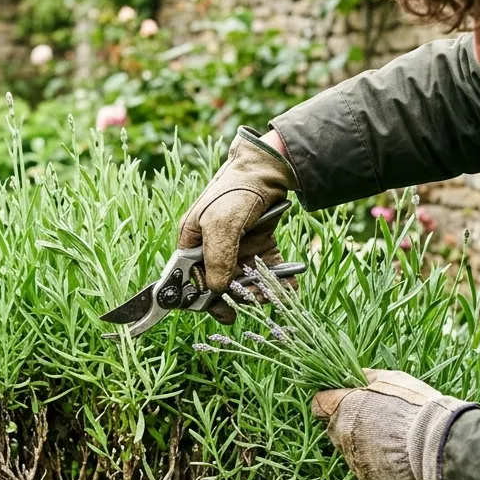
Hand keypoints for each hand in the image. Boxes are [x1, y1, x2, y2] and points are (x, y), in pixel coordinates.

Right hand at [178, 125, 296, 323]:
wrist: (270, 170)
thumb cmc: (235, 192)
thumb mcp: (220, 224)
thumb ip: (216, 258)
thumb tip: (214, 290)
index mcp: (192, 243)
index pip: (191, 280)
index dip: (203, 298)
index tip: (221, 310)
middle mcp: (213, 250)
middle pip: (220, 286)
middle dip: (237, 295)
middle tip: (254, 299)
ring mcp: (237, 250)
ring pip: (244, 282)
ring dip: (259, 290)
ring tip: (273, 293)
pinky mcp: (259, 247)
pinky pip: (266, 271)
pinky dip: (278, 281)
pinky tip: (288, 287)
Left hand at [310, 370, 479, 479]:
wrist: (436, 442)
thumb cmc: (413, 405)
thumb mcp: (390, 378)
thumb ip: (365, 377)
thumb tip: (352, 375)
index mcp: (342, 407)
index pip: (319, 404)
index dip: (330, 402)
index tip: (343, 401)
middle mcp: (340, 435)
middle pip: (336, 429)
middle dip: (351, 425)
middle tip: (380, 422)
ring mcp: (353, 461)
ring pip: (353, 452)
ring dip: (367, 447)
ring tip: (396, 442)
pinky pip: (369, 474)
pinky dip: (381, 469)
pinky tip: (399, 461)